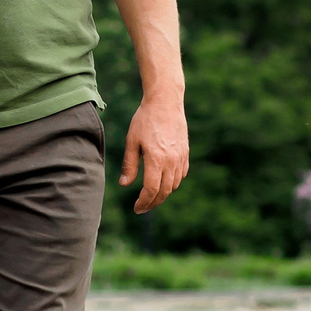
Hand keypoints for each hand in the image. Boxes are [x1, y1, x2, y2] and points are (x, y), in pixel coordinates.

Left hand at [120, 94, 189, 213]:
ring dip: (163, 194)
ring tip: (151, 198)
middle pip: (164, 191)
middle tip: (142, 208)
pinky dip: (173, 183)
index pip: (151, 189)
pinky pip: (181, 174)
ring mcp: (181, 157)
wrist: (165, 102)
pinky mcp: (185, 153)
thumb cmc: (144, 120)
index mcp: (156, 159)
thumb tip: (124, 185)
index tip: (136, 208)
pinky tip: (164, 183)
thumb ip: (129, 165)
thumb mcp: (132, 141)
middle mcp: (171, 161)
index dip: (144, 202)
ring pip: (174, 185)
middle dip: (153, 203)